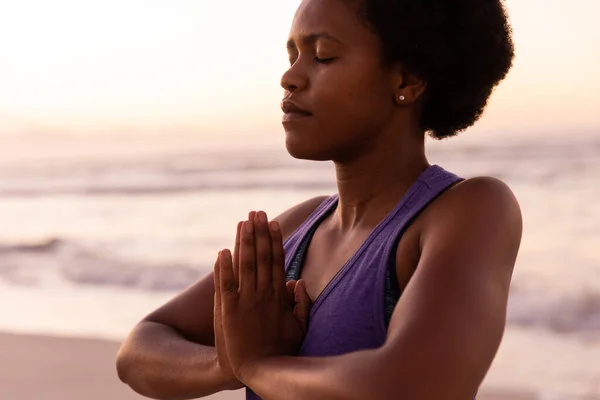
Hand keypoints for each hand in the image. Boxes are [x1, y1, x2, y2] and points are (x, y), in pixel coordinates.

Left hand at [215, 211, 310, 381]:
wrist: (258, 370)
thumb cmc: (280, 350)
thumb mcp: (299, 327)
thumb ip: (301, 303)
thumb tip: (298, 280)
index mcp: (278, 297)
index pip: (277, 261)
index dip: (274, 241)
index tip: (273, 224)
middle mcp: (262, 295)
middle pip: (261, 257)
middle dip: (259, 233)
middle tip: (257, 212)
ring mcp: (244, 302)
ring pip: (245, 265)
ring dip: (244, 242)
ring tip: (243, 222)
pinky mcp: (228, 310)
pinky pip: (225, 284)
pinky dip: (224, 267)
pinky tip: (223, 251)